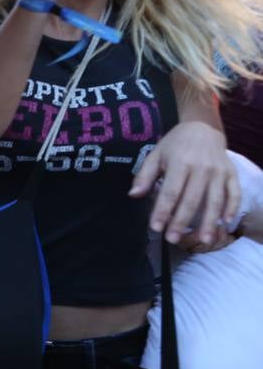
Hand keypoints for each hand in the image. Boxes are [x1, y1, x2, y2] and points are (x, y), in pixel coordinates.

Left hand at [129, 121, 238, 246]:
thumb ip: (145, 176)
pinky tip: (225, 223)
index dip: (163, 211)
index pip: (170, 192)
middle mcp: (202, 168)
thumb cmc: (175, 145)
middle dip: (182, 221)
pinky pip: (234, 193)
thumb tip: (133, 195)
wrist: (202, 128)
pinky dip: (231, 208)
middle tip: (173, 239)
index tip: (156, 228)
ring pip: (215, 200)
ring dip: (210, 222)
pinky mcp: (232, 174)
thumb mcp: (155, 155)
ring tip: (204, 240)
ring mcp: (219, 172)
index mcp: (180, 163)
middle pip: (192, 199)